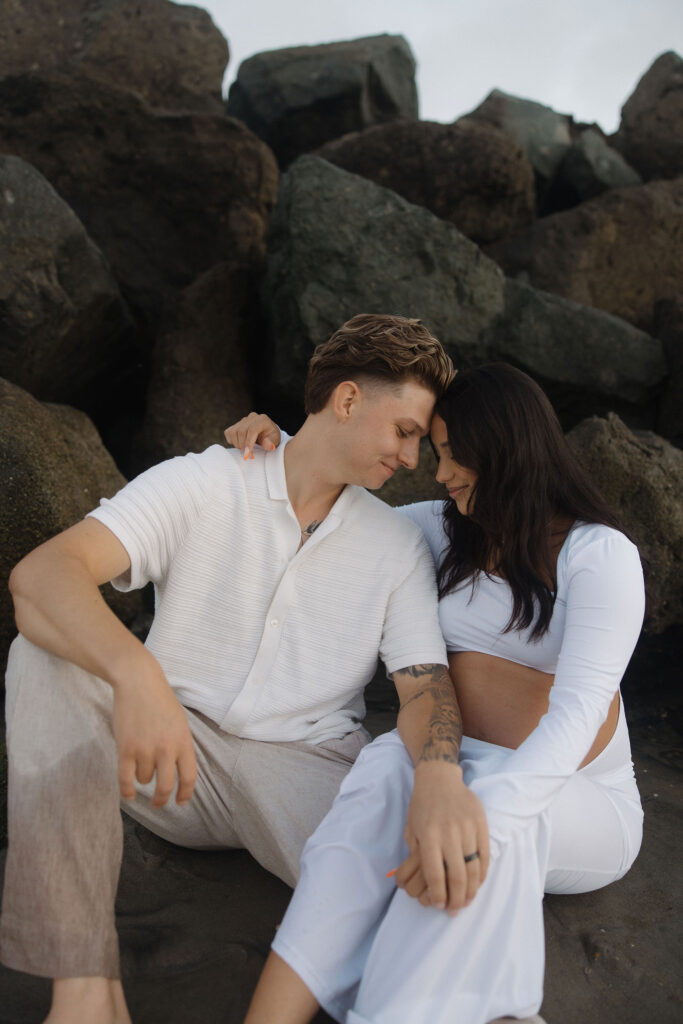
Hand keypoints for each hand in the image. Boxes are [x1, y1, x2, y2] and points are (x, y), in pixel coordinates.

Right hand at [112, 666, 196, 806]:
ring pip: (144, 779)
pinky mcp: (126, 748)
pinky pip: (126, 779)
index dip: (185, 794)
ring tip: (140, 763)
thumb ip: (181, 746)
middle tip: (158, 803)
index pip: (189, 777)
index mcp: (184, 741)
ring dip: (142, 777)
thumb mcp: (180, 723)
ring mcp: (145, 749)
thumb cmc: (160, 701)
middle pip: (165, 786)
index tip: (181, 802)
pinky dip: (127, 792)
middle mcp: (167, 748)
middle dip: (162, 799)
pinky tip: (129, 796)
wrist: (138, 682)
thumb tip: (180, 772)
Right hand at [224, 412, 280, 459]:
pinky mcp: (236, 424)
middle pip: (241, 431)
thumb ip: (271, 443)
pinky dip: (232, 440)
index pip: (252, 430)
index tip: (248, 455)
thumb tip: (269, 446)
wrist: (267, 434)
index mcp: (262, 419)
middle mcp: (252, 417)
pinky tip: (240, 444)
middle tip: (248, 455)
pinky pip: (229, 432)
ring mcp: (243, 420)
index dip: (248, 443)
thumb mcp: (275, 441)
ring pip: (234, 432)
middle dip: (243, 446)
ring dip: (237, 444)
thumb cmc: (271, 437)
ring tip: (245, 449)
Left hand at [396, 760, 489, 913]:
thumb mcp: (411, 829)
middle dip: (456, 898)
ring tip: (467, 901)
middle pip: (456, 875)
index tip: (439, 905)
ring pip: (473, 868)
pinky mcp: (480, 822)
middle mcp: (448, 833)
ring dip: (471, 890)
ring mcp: (467, 827)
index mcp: (428, 835)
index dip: (438, 894)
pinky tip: (477, 883)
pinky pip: (485, 854)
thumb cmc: (421, 806)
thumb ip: (418, 855)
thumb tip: (425, 882)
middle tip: (454, 910)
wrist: (438, 779)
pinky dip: (483, 873)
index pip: (435, 873)